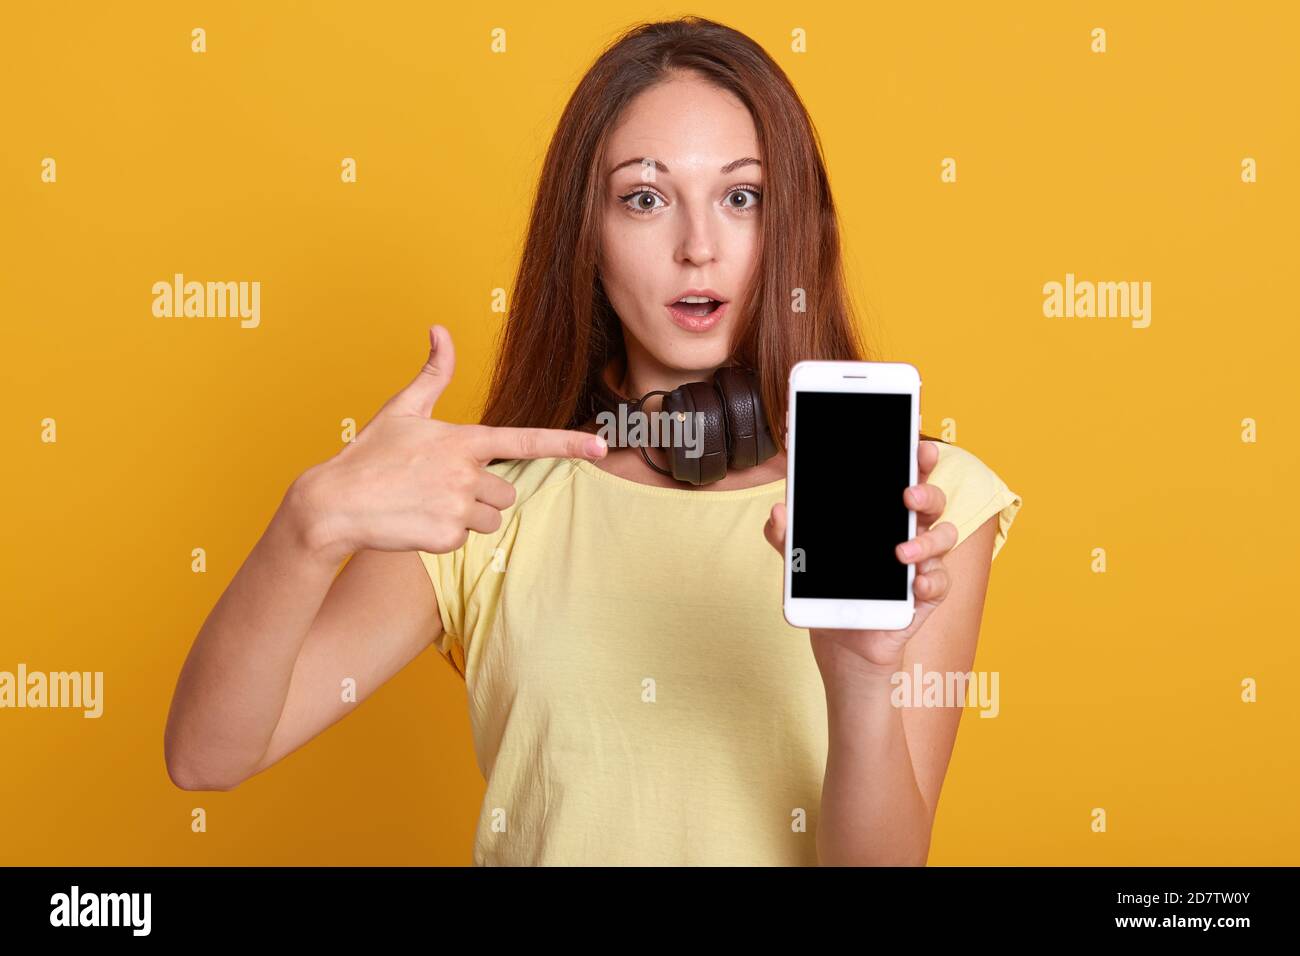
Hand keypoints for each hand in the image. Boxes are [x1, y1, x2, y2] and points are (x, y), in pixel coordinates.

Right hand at [287, 325, 607, 563]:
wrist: (333, 504)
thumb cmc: (369, 455)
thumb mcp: (402, 410)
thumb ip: (433, 373)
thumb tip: (441, 329)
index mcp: (463, 439)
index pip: (526, 441)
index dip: (567, 443)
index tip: (600, 445)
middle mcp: (467, 473)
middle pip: (506, 493)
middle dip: (482, 494)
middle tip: (440, 487)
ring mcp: (458, 506)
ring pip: (491, 519)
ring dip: (468, 516)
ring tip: (427, 503)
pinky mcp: (447, 537)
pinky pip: (466, 540)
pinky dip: (445, 535)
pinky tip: (416, 521)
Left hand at [763, 439, 957, 676]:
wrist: (838, 633)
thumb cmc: (827, 582)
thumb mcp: (799, 557)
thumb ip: (786, 534)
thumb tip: (779, 512)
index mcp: (884, 511)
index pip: (905, 475)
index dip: (917, 458)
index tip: (918, 443)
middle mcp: (910, 529)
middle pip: (932, 499)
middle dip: (926, 491)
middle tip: (908, 494)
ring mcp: (922, 561)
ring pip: (944, 537)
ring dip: (927, 541)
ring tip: (902, 553)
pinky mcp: (927, 593)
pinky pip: (940, 582)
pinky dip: (930, 581)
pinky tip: (915, 585)